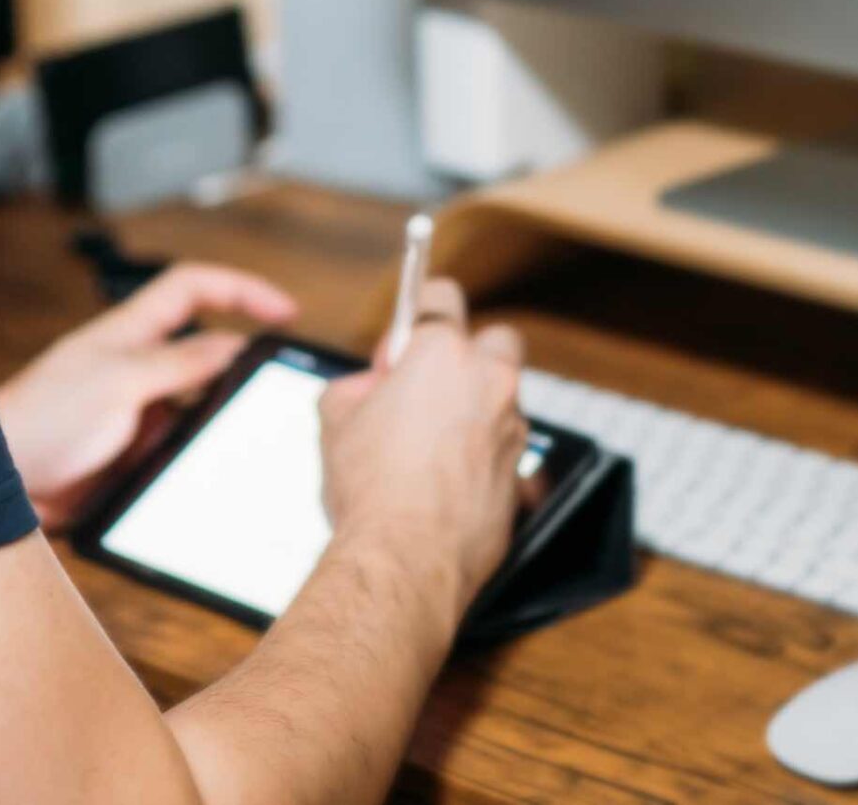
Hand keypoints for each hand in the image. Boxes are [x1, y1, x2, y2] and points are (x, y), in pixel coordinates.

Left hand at [0, 263, 298, 529]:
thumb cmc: (40, 422)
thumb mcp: (118, 383)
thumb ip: (176, 364)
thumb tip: (233, 346)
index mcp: (129, 334)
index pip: (192, 288)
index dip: (240, 289)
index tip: (285, 311)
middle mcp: (137, 368)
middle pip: (207, 350)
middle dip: (245, 364)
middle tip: (281, 389)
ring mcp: (136, 412)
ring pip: (200, 405)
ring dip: (224, 419)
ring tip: (251, 439)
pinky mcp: (132, 456)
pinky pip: (182, 450)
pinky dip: (201, 457)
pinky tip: (214, 474)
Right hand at [319, 279, 526, 619]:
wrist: (405, 559)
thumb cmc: (370, 487)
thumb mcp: (335, 419)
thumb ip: (357, 387)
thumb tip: (369, 389)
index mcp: (442, 354)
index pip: (440, 297)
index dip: (418, 314)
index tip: (404, 342)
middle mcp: (489, 382)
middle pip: (497, 339)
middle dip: (470, 353)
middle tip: (430, 386)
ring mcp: (512, 429)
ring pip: (502, 400)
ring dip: (475, 410)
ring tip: (430, 447)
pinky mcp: (521, 475)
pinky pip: (503, 449)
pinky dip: (481, 456)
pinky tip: (445, 483)